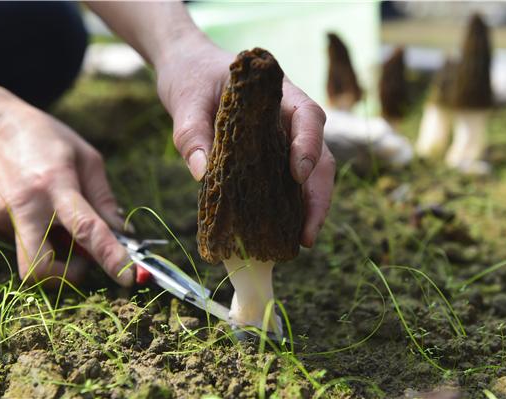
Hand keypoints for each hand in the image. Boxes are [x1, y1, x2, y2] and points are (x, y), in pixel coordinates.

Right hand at [0, 90, 132, 286]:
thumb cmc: (47, 137)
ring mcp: (5, 218)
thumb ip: (104, 198)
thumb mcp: (87, 158)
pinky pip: (30, 244)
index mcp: (55, 184)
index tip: (129, 277)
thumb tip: (124, 233)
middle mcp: (26, 206)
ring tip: (65, 221)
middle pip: (40, 268)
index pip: (86, 229)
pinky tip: (47, 213)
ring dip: (60, 253)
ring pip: (36, 258)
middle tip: (86, 259)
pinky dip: (48, 239)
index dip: (110, 256)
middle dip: (68, 276)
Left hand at [156, 36, 334, 246]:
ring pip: (309, 175)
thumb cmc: (192, 75)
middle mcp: (288, 120)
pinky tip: (281, 232)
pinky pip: (285, 184)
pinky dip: (288, 208)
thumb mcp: (186, 99)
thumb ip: (192, 131)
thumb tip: (202, 173)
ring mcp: (281, 141)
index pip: (308, 116)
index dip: (310, 145)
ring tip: (300, 242)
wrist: (187, 69)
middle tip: (307, 234)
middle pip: (319, 156)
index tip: (299, 174)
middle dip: (318, 196)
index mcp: (278, 95)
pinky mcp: (268, 159)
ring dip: (308, 209)